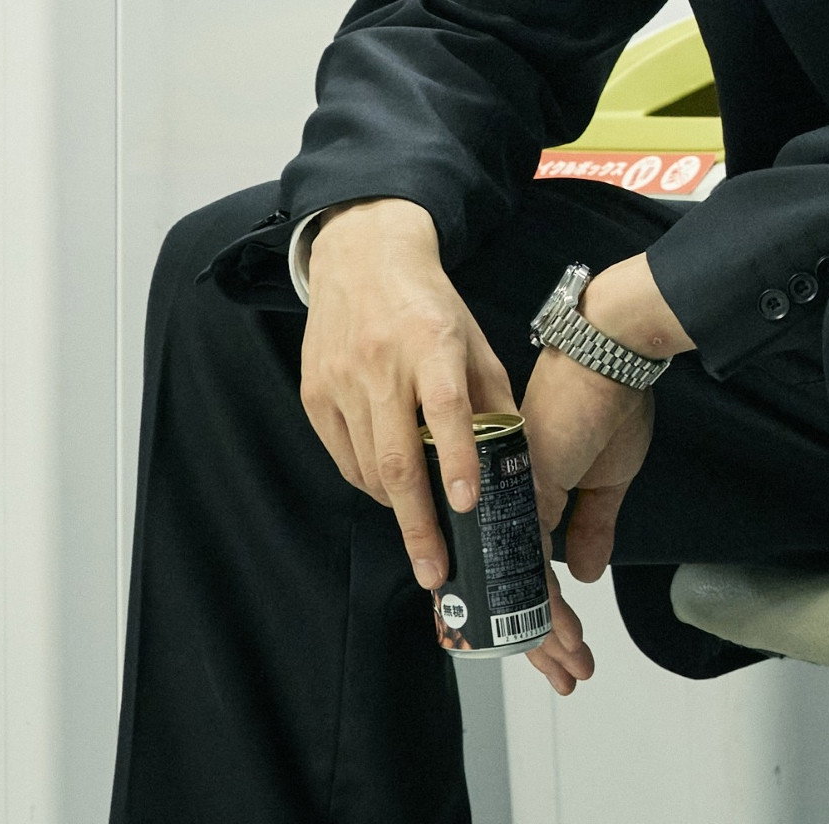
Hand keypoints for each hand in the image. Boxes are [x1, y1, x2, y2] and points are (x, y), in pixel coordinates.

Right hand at [297, 200, 514, 591]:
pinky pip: (342, 455)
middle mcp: (381, 364)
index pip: (446, 409)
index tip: (467, 505)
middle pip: (397, 458)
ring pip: (367, 466)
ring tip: (423, 532)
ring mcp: (340, 380)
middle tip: (436, 571)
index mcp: (431, 344)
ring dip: (397, 508)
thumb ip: (492, 400)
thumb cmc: (430, 305)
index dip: (457, 459)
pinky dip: (369, 482)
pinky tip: (391, 490)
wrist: (362, 257)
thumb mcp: (474, 341)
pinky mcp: (313, 394)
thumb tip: (515, 462)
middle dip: (417, 524)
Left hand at [510, 255, 681, 697]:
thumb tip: (586, 573)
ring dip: (547, 633)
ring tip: (569, 666)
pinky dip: (545, 608)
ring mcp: (512, 503)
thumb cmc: (609, 398)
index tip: (549, 649)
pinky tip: (558, 636)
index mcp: (527, 497)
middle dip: (542, 638)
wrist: (608, 353)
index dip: (537, 614)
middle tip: (564, 673)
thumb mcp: (608, 475)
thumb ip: (592, 525)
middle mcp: (510, 505)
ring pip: (520, 589)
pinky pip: (527, 569)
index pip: (524, 570)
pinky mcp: (524, 497)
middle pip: (518, 588)